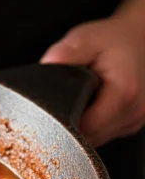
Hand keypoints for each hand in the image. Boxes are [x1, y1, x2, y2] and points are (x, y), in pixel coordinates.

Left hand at [41, 15, 144, 146]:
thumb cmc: (113, 40)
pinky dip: (88, 126)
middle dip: (65, 128)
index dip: (60, 125)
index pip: (84, 129)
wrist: (141, 39)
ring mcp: (134, 121)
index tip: (43, 113)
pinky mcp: (130, 124)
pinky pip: (102, 134)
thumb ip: (65, 53)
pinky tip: (81, 109)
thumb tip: (45, 66)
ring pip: (94, 140)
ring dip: (77, 129)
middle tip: (50, 109)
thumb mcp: (86, 38)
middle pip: (88, 139)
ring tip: (68, 106)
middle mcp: (133, 112)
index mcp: (123, 93)